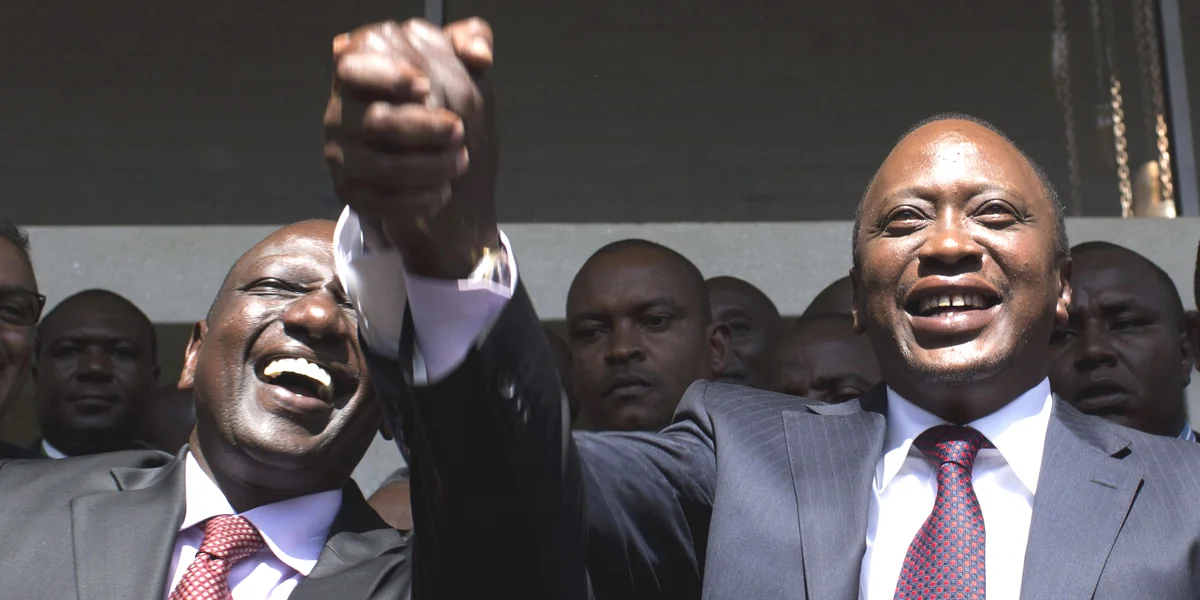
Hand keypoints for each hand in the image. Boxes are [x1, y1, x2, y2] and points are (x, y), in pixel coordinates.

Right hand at [324, 18, 498, 278]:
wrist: (421, 152)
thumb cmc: (435, 98)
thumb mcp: (450, 62)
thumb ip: (468, 41)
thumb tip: (480, 55)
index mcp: (356, 75)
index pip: (353, 69)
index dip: (389, 77)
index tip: (426, 86)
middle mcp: (340, 114)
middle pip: (374, 122)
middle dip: (423, 128)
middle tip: (460, 130)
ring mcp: (341, 154)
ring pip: (379, 166)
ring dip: (426, 167)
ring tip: (460, 162)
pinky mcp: (349, 190)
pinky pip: (377, 202)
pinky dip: (415, 201)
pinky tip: (443, 193)